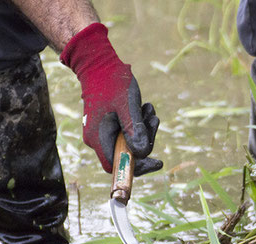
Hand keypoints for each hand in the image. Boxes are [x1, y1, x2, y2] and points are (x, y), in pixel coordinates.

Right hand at [60, 23, 161, 175]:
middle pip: (127, 155)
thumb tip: (143, 153)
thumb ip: (134, 129)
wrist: (98, 64)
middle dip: (145, 141)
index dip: (137, 168)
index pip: (117, 166)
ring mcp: (103, 132)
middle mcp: (98, 139)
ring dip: (144, 130)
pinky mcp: (109, 126)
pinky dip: (138, 123)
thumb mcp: (127, 106)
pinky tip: (145, 109)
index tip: (158, 162)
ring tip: (150, 110)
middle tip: (155, 121)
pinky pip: (127, 133)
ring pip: (129, 143)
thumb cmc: (111, 82)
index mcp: (98, 138)